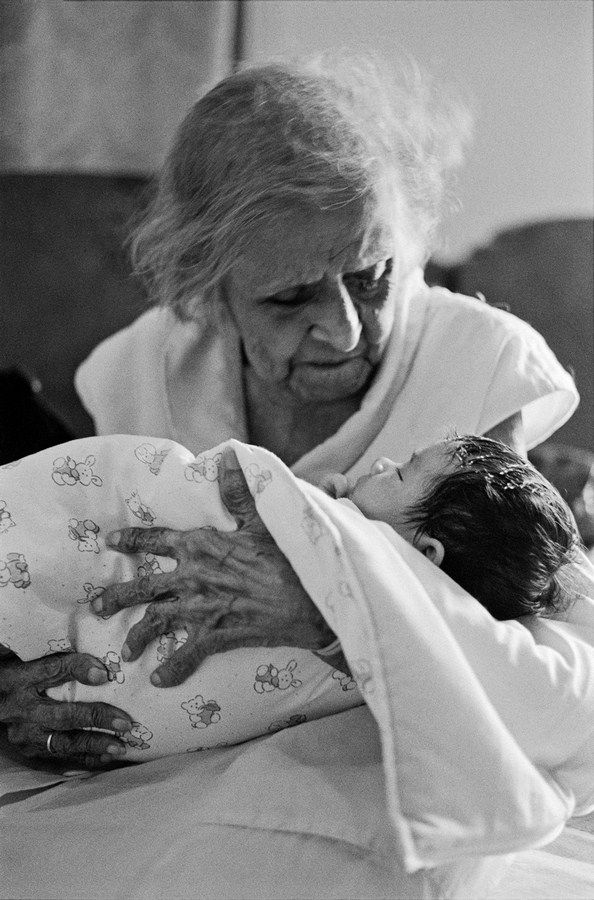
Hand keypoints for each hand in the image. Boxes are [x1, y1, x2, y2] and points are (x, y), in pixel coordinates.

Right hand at [0, 652, 132, 767]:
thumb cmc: (18, 677)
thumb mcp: (30, 662)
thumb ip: (59, 660)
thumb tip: (99, 666)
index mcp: (22, 678)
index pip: (52, 671)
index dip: (78, 670)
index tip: (104, 674)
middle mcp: (21, 708)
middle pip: (62, 714)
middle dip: (96, 718)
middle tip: (125, 723)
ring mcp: (23, 733)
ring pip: (61, 742)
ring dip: (93, 744)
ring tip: (120, 746)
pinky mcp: (27, 748)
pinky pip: (58, 755)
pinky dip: (83, 756)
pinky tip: (104, 756)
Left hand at [93, 447, 334, 686]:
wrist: (309, 600)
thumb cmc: (286, 557)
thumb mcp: (261, 520)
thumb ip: (238, 491)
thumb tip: (229, 454)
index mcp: (201, 545)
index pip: (156, 539)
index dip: (131, 539)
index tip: (110, 541)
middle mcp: (192, 577)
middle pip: (144, 588)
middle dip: (117, 597)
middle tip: (97, 607)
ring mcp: (201, 609)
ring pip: (156, 623)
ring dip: (137, 639)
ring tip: (125, 653)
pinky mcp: (215, 636)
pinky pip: (185, 657)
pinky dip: (172, 671)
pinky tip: (159, 681)